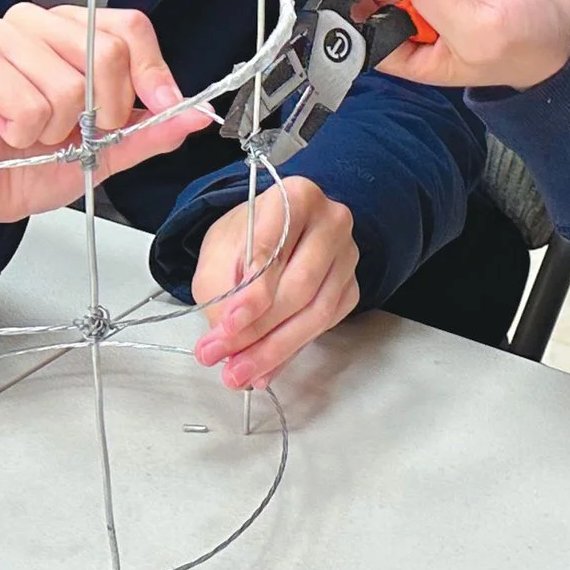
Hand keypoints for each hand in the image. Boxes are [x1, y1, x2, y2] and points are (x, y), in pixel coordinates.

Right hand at [0, 4, 211, 228]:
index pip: (128, 27)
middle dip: (102, 111)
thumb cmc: (29, 162)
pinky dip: (23, 133)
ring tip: (31, 132)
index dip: (151, 70)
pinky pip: (27, 105)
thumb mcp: (106, 150)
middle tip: (75, 131)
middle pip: (104, 51)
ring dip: (55, 128)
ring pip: (66, 85)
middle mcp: (34, 23)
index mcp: (69, 30)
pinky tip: (5, 130)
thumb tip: (196, 114)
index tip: (160, 105)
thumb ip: (149, 129)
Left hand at [192, 177, 359, 388]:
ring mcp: (347, 256)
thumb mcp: (218, 254)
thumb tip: (231, 342)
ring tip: (239, 372)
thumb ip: (220, 292)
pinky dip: (291, 351)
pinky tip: (264, 368)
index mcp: (295, 197)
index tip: (228, 325)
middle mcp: (331, 221)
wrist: (270, 232)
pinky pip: (325, 326)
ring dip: (274, 349)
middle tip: (220, 356)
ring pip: (316, 313)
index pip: (274, 249)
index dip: (251, 293)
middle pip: (298, 286)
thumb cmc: (245, 238)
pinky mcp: (351, 287)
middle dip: (257, 330)